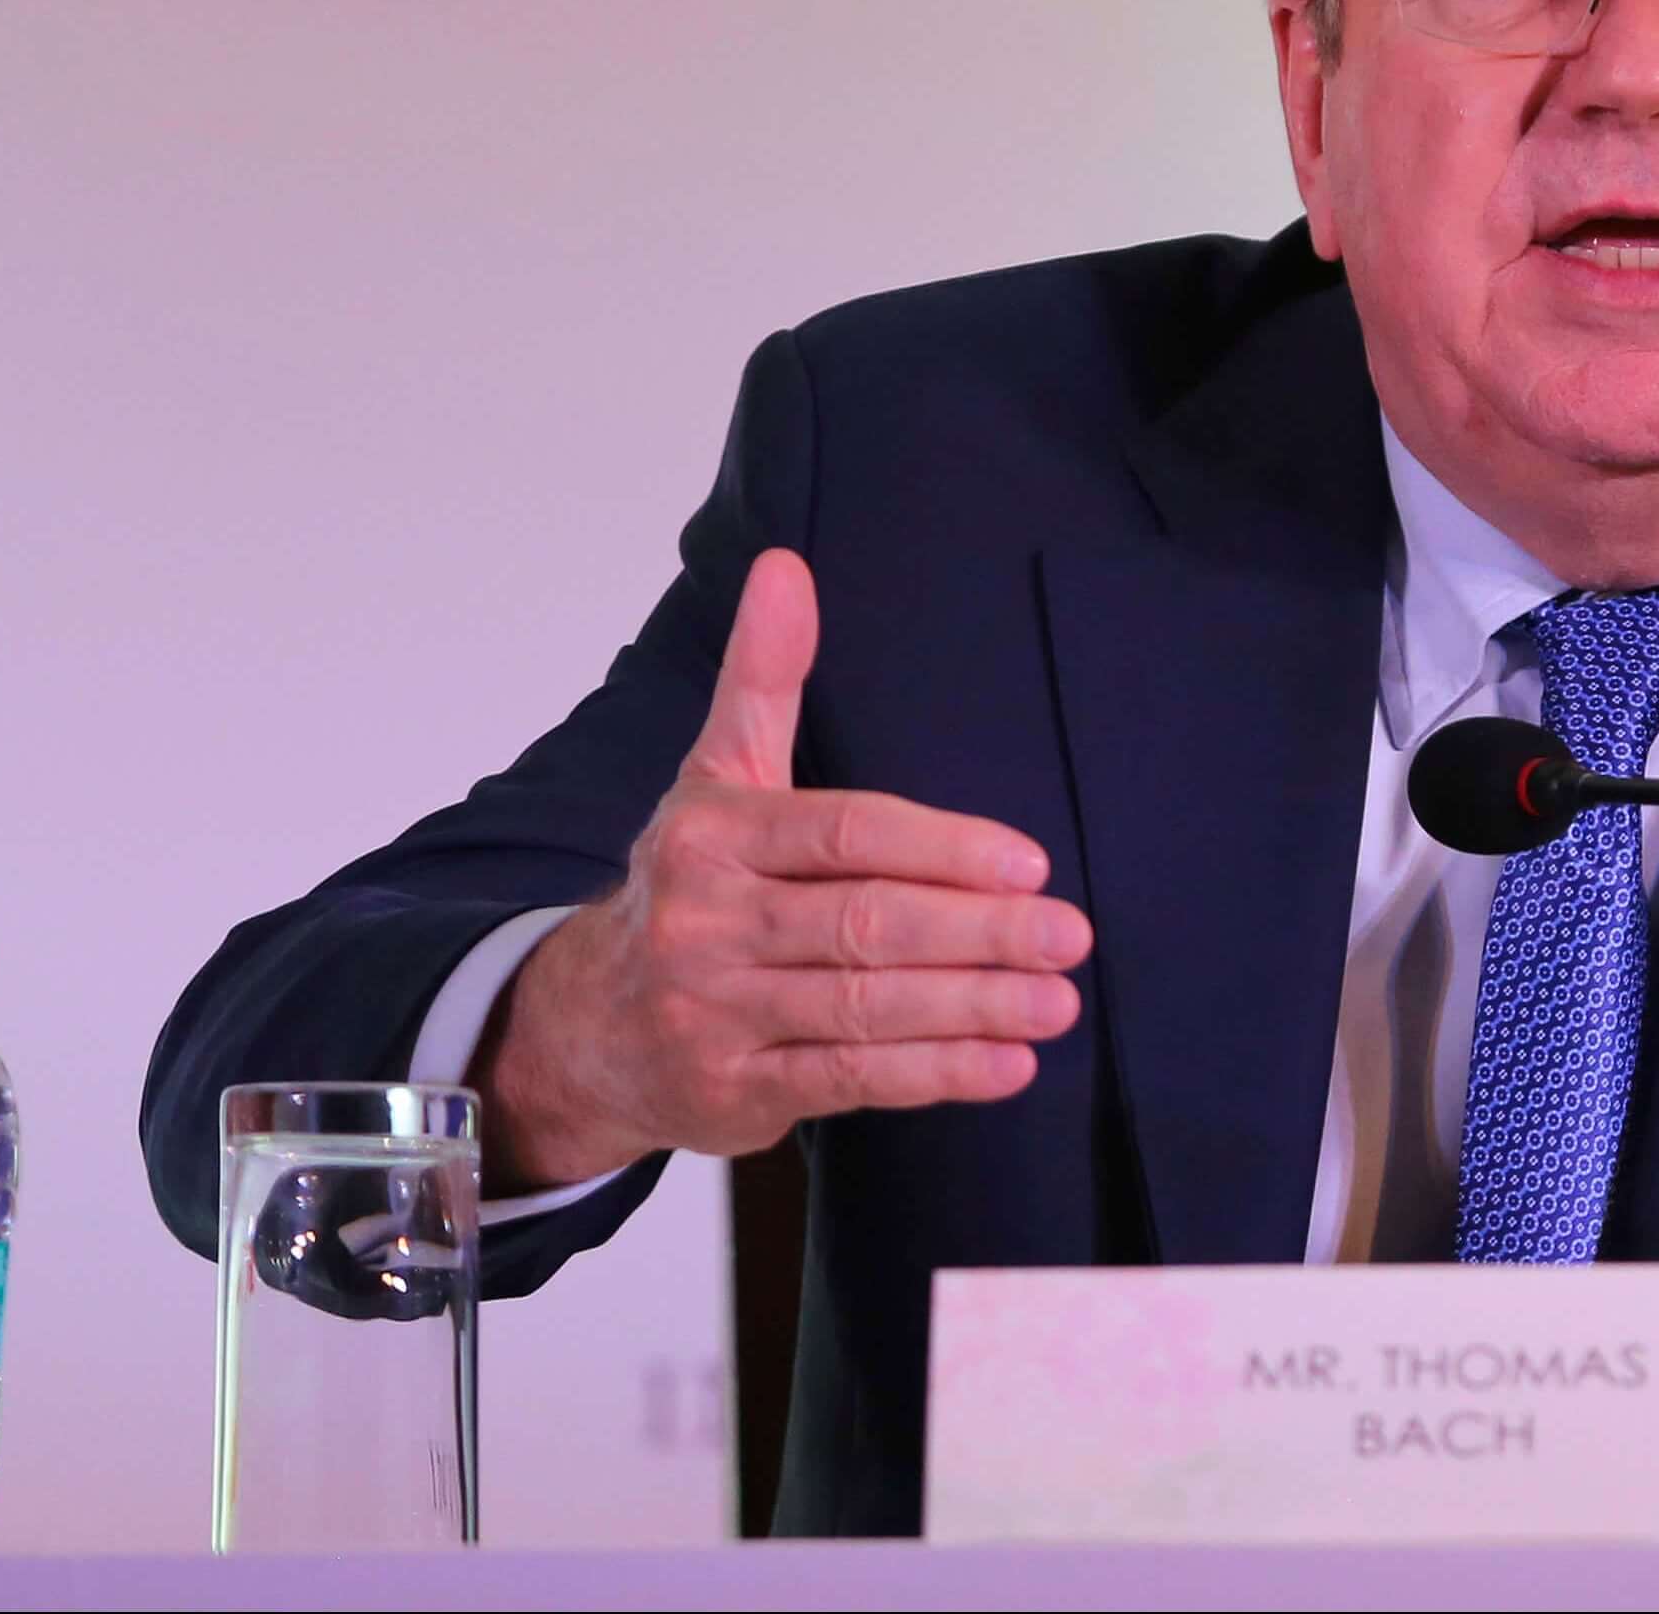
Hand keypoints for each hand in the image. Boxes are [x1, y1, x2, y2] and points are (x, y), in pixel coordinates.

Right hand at [475, 549, 1090, 1187]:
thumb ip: (763, 677)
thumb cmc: (687, 887)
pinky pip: (850, 1079)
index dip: (942, 849)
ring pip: (865, 1009)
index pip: (845, 835)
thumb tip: (787, 566)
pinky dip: (934, 1074)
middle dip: (980, 933)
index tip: (1029, 862)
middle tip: (1071, 934)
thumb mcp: (716, 776)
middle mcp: (706, 923)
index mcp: (712, 834)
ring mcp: (715, 1014)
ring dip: (973, 1008)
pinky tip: (1007, 1064)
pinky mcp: (733, 1092)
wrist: (586, 1026)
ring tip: (1058, 1002)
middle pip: (866, 925)